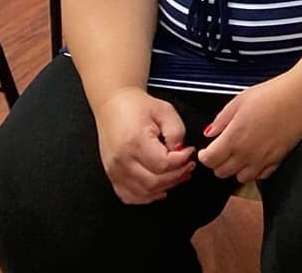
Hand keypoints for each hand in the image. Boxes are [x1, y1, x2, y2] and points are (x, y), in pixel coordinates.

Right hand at [94, 88, 195, 203]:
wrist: (113, 105)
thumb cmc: (137, 106)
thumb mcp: (165, 111)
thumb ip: (177, 132)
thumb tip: (181, 152)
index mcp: (135, 142)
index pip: (163, 164)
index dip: (182, 160)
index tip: (189, 151)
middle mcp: (122, 160)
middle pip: (154, 182)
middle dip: (177, 176)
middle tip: (188, 165)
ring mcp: (114, 170)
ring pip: (143, 193)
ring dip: (165, 187)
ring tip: (178, 175)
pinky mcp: (112, 175)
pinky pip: (129, 196)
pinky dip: (146, 196)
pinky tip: (159, 188)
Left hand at [198, 72, 301, 184]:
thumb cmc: (273, 93)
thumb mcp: (240, 100)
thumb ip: (222, 119)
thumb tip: (210, 132)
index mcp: (234, 137)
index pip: (209, 160)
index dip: (205, 155)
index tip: (207, 149)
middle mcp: (246, 152)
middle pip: (222, 172)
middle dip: (218, 163)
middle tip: (222, 150)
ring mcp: (263, 158)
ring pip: (240, 178)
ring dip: (236, 169)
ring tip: (240, 154)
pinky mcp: (278, 159)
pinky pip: (261, 176)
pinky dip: (255, 170)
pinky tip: (257, 156)